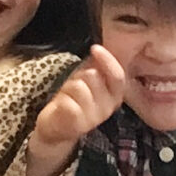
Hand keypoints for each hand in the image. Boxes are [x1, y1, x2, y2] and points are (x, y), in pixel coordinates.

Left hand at [26, 45, 125, 175]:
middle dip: (81, 75)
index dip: (108, 60)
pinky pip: (68, 102)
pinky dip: (61, 100)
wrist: (57, 127)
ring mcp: (92, 118)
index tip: (95, 48)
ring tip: (68, 96)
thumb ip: (97, 65)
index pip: (118, 76)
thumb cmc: (74, 99)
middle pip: (93, 76)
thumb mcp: (89, 79)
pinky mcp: (76, 125)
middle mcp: (107, 108)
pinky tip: (62, 106)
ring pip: (79, 86)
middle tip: (76, 85)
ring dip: (69, 87)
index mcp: (114, 96)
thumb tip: (101, 48)